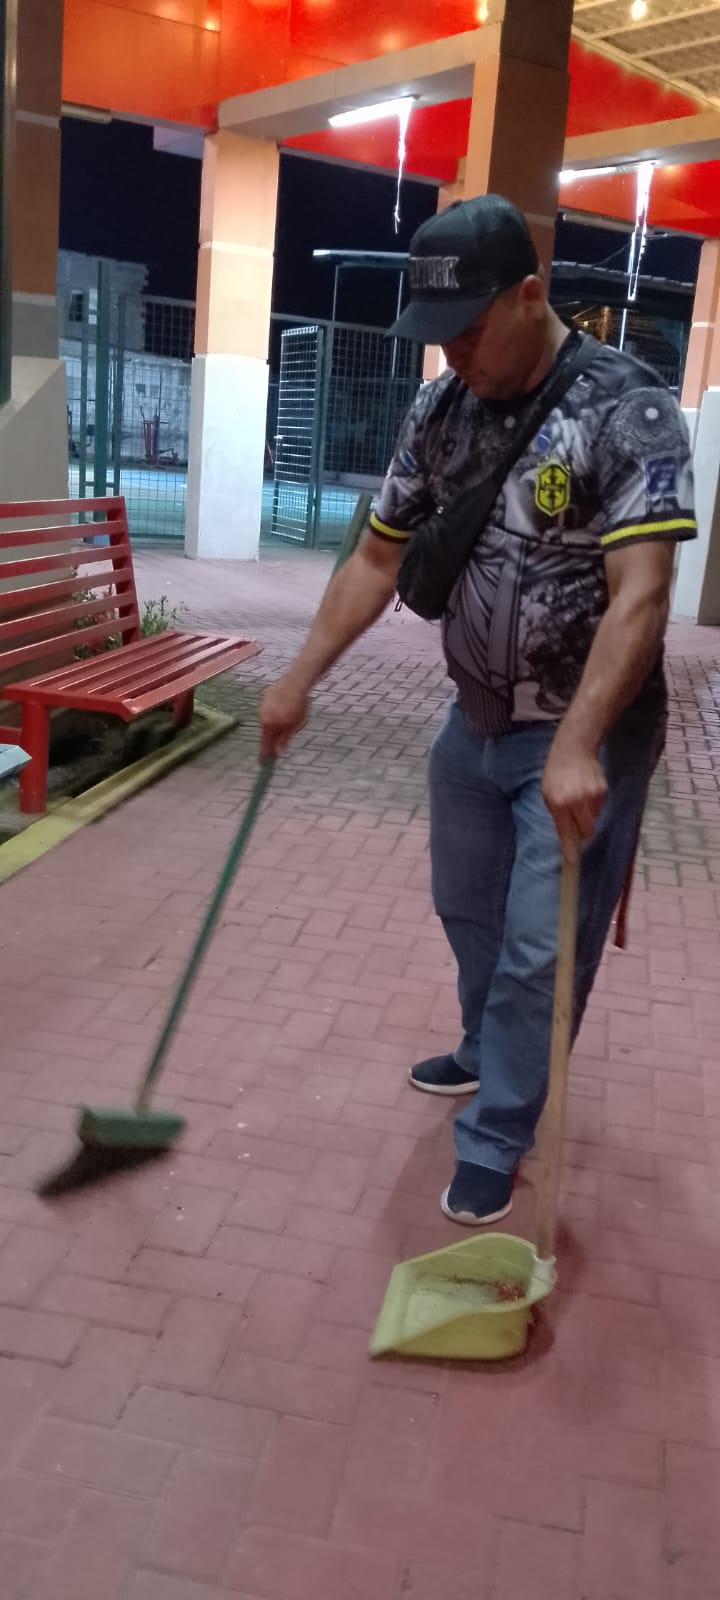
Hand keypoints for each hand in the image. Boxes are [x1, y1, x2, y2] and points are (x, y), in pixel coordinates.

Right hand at [260, 672, 310, 758]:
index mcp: (269, 725)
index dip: (264, 754)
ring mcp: (263, 705)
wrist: (296, 682)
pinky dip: (275, 713)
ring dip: (274, 724)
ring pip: (267, 720)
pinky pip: (269, 710)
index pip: (264, 744)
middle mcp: (262, 716)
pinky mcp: (266, 697)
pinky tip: (285, 709)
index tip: (263, 762)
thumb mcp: (295, 725)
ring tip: (288, 720)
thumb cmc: (298, 706)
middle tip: (279, 742)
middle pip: (265, 732)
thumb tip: (278, 752)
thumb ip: (285, 739)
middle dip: (272, 738)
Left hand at [542, 733, 606, 862]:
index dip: (570, 848)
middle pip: (586, 831)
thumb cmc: (555, 772)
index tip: (571, 861)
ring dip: (586, 815)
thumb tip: (566, 833)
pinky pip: (599, 807)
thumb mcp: (547, 793)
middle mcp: (576, 802)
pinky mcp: (603, 791)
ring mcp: (592, 797)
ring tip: (578, 798)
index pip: (566, 832)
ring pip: (593, 819)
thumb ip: (556, 814)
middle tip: (576, 824)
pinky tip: (586, 790)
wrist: (574, 748)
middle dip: (582, 832)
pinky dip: (593, 804)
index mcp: (559, 804)